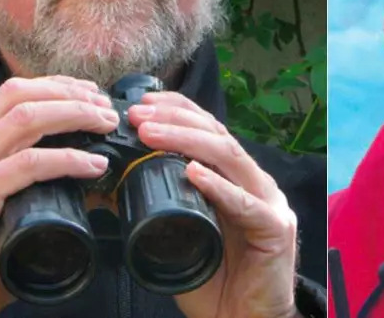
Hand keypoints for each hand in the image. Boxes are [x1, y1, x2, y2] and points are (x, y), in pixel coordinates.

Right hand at [0, 76, 118, 317]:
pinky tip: (94, 164)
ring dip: (74, 115)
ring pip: (26, 119)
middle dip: (70, 95)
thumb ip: (44, 172)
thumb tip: (101, 162)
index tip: (94, 94)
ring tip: (107, 126)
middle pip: (20, 95)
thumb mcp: (18, 195)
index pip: (14, 92)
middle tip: (107, 110)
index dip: (57, 85)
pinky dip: (68, 158)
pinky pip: (29, 162)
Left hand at [128, 92, 299, 317]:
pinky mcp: (275, 230)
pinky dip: (219, 187)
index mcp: (236, 178)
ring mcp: (269, 203)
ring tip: (152, 134)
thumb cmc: (217, 280)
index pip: (209, 130)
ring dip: (188, 141)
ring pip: (230, 158)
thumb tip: (108, 184)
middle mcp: (255, 183)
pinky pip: (245, 204)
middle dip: (176, 119)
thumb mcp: (181, 234)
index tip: (143, 102)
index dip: (179, 110)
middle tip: (139, 115)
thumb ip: (159, 207)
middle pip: (218, 136)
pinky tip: (195, 174)